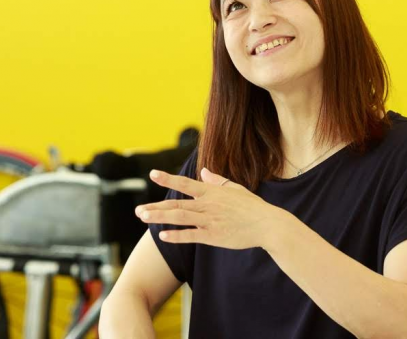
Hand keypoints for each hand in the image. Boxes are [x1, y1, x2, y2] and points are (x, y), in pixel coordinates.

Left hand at [135, 167, 283, 249]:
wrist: (268, 225)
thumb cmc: (252, 207)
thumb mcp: (235, 188)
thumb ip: (217, 180)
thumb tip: (204, 170)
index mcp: (212, 192)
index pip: (185, 183)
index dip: (168, 179)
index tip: (153, 174)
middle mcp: (208, 204)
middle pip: (176, 203)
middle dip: (155, 206)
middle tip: (137, 210)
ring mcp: (210, 220)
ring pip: (180, 217)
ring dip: (160, 217)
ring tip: (143, 217)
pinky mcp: (214, 236)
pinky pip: (191, 235)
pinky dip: (177, 236)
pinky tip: (163, 236)